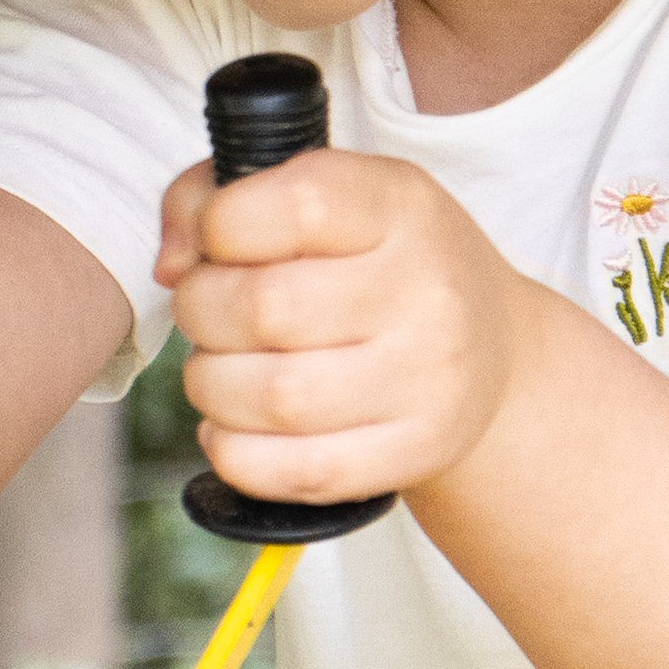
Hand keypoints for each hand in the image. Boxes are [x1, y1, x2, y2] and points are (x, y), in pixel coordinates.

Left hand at [156, 149, 527, 509]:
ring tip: (223, 367)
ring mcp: (427, 380)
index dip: (223, 222)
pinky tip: (235, 426)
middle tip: (209, 311)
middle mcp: (428, 292)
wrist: (495, 354)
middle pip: (265, 308)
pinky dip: (236, 452)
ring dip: (212, 384)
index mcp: (401, 208)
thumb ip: (222, 197)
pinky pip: (296, 471)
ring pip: (271, 397)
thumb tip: (173, 264)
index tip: (218, 239)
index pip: (300, 202)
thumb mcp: (329, 199)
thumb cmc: (380, 266)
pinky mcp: (414, 452)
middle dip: (202, 310)